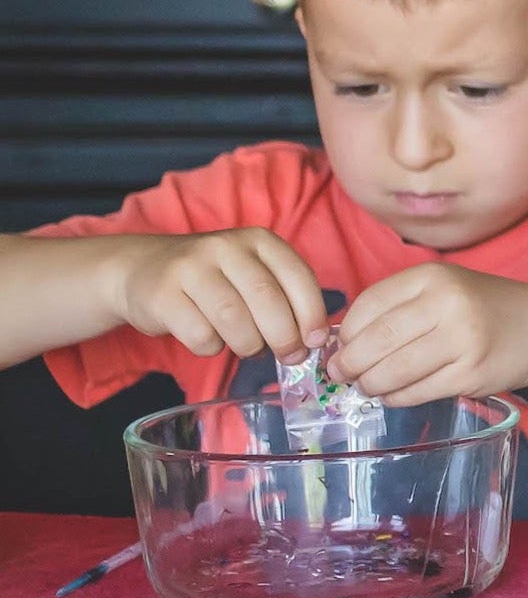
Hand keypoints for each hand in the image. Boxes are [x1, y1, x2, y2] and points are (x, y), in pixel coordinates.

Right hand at [117, 229, 327, 363]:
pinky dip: (213, 348)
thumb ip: (284, 297)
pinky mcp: (162, 295)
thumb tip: (312, 340)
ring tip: (248, 347)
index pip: (297, 277)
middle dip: (285, 337)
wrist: (142, 269)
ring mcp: (190, 268)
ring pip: (234, 320)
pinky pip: (201, 335)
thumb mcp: (253, 275)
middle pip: (267, 299)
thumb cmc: (214, 280)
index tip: (316, 341)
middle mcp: (225, 247)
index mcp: (258, 241)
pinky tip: (210, 339)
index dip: (312, 314)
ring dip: (249, 345)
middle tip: (289, 356)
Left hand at [328, 264, 527, 406]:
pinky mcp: (470, 374)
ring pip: (392, 371)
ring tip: (369, 387)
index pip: (367, 307)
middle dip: (349, 364)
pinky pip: (416, 392)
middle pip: (375, 341)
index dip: (345, 334)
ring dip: (371, 385)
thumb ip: (397, 308)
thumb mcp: (442, 290)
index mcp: (431, 277)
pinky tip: (395, 394)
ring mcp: (461, 340)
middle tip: (342, 375)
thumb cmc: (482, 309)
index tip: (338, 349)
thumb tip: (342, 343)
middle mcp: (446, 304)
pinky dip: (396, 398)